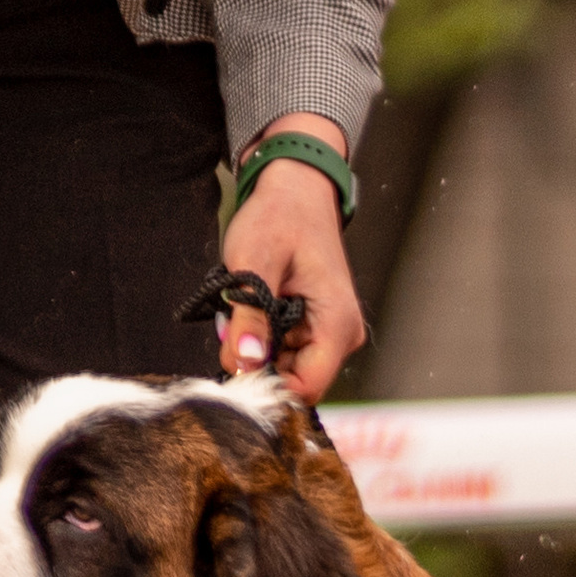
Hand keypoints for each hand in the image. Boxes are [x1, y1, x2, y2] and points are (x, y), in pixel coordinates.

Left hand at [218, 115, 366, 400]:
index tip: (235, 366)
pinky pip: (285, 350)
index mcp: (336, 322)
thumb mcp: (255, 264)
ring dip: (256, 348)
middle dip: (257, 363)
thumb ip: (250, 317)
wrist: (295, 189)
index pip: (307, 387)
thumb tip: (245, 364)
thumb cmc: (281, 216)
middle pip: (294, 380)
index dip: (268, 386)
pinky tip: (254, 310)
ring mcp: (330, 332)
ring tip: (245, 310)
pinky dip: (262, 338)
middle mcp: (341, 335)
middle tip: (234, 326)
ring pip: (285, 367)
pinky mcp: (315, 327)